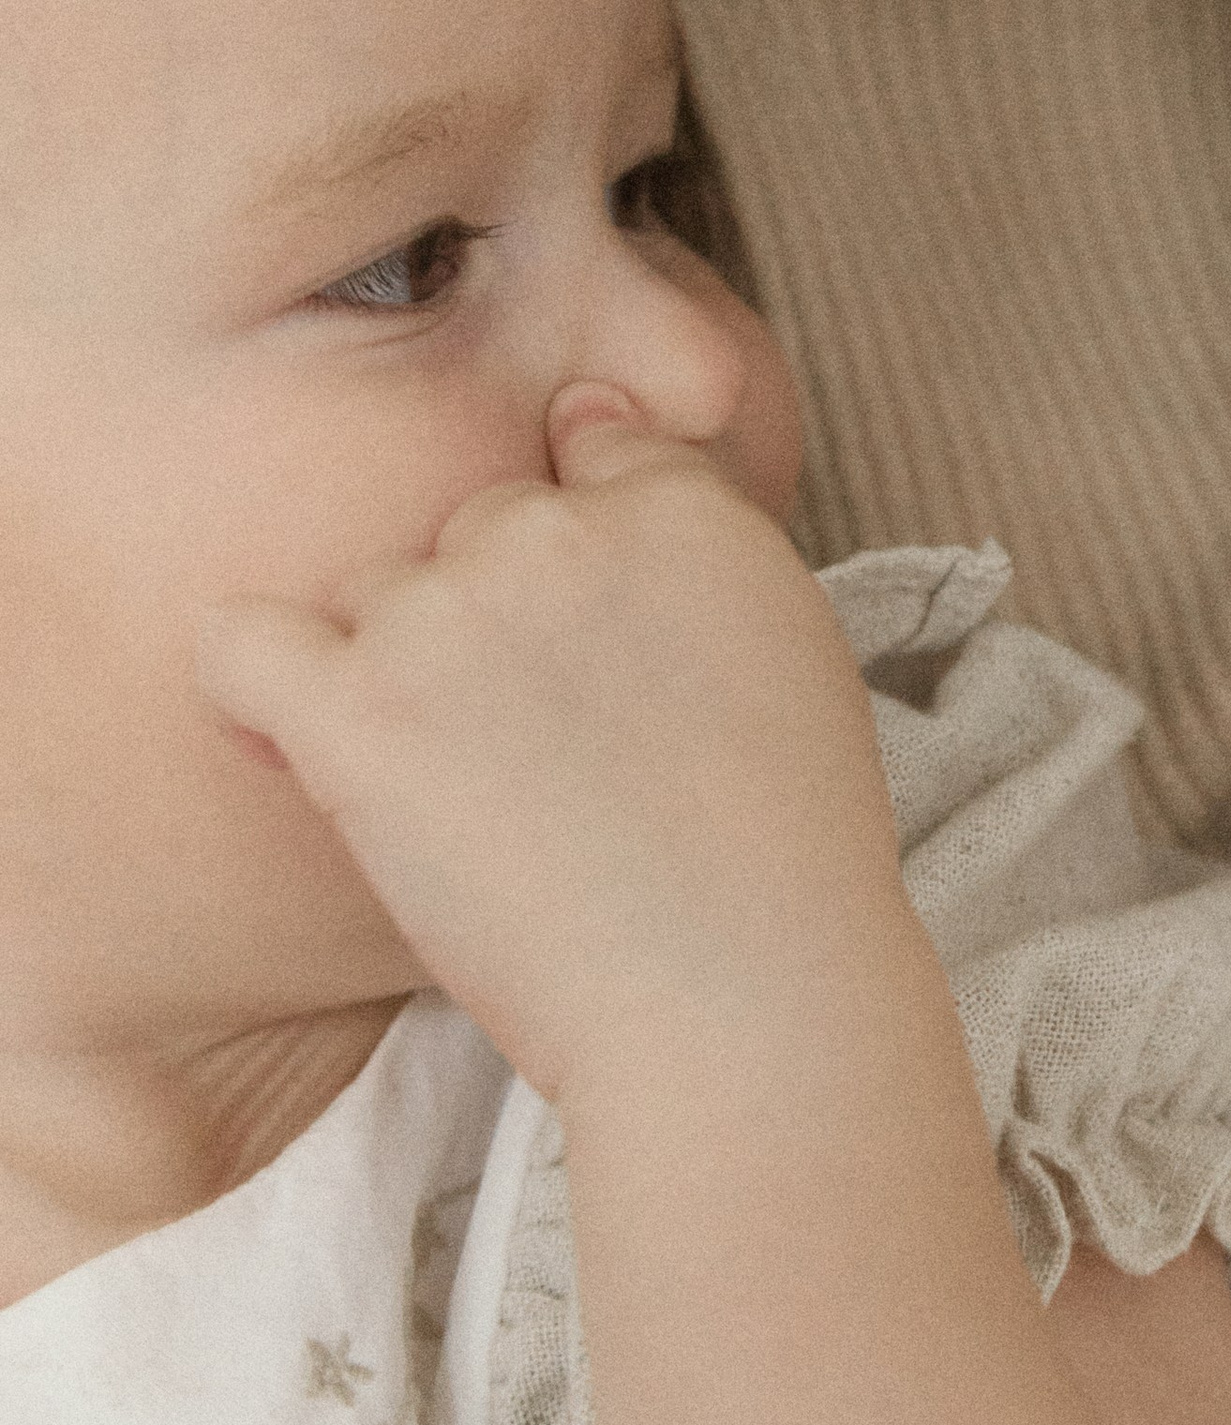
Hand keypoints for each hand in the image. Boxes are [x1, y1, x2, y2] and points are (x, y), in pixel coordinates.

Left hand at [196, 390, 899, 1099]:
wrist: (739, 996)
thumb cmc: (781, 858)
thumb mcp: (794, 648)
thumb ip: (693, 537)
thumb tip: (592, 427)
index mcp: (679, 507)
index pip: (586, 449)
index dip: (579, 554)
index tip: (591, 647)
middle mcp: (557, 529)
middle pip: (473, 525)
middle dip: (493, 619)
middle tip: (548, 754)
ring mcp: (448, 613)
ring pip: (372, 598)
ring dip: (399, 676)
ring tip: (477, 804)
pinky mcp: (359, 710)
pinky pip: (242, 649)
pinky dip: (257, 696)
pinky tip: (309, 752)